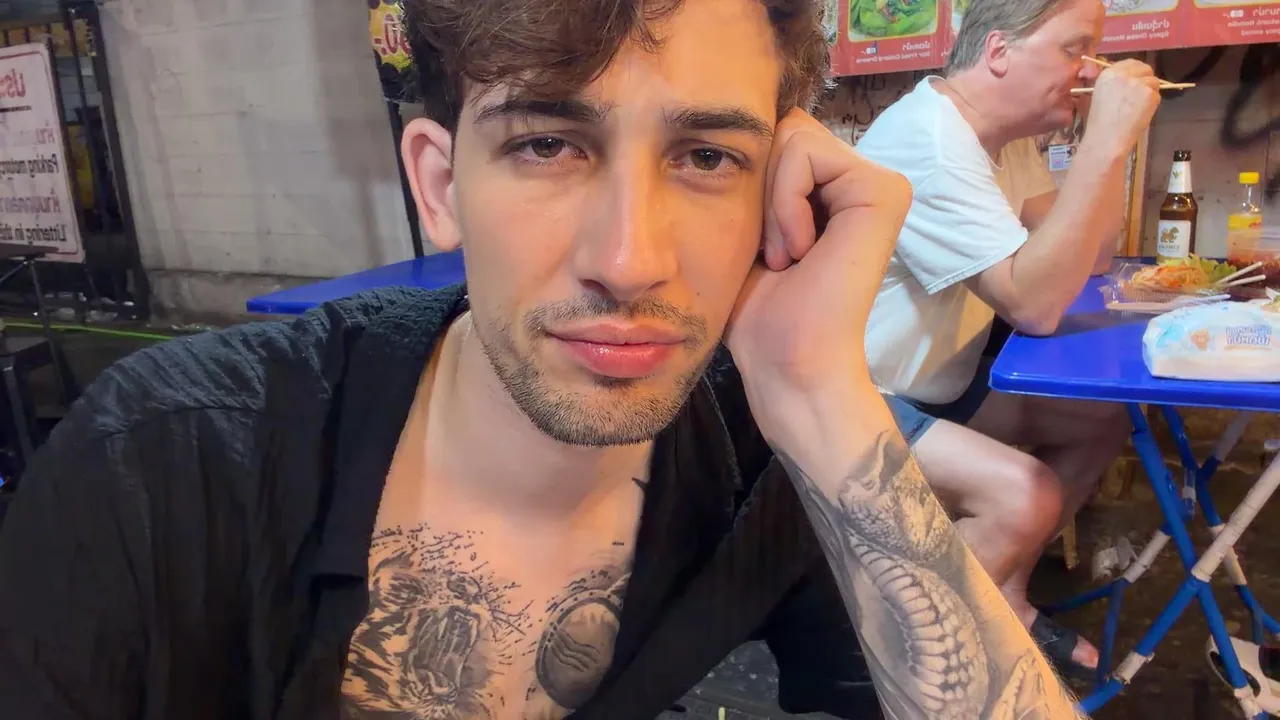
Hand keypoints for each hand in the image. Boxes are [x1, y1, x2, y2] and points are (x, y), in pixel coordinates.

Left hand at [724, 109, 910, 449]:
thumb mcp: (745, 226)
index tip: (763, 249)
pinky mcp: (885, 190)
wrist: (787, 361)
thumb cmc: (759, 311)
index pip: (778, 136)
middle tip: (775, 255)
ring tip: (786, 256)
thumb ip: (756, 174)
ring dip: (771, 202)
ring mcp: (880, 184)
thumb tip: (746, 118)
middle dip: (760, 189)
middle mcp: (862, 182)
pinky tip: (801, 251)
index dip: (751, 182)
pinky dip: (784, 203)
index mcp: (833, 190)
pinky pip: (804, 153)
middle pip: (786, 128)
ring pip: (791, 136)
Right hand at [1084, 59, 1160, 156]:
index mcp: (1108, 73)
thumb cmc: (1100, 122)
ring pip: (1153, 81)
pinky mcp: (1149, 94)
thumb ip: (1114, 82)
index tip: (1135, 83)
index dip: (1135, 73)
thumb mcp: (1100, 94)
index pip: (1130, 63)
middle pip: (1145, 68)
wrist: (1106, 139)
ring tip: (1138, 108)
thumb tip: (1130, 76)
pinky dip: (1152, 104)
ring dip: (1150, 93)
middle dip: (1146, 79)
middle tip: (1141, 95)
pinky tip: (1141, 114)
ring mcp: (1138, 83)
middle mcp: (1123, 74)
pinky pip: (1157, 95)